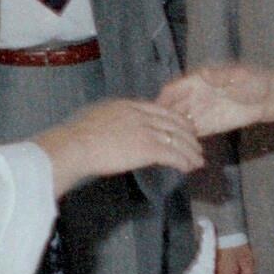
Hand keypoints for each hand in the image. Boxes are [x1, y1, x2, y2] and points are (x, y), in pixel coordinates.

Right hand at [33, 99, 205, 194]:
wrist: (76, 145)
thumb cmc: (77, 135)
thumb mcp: (97, 116)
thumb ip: (112, 118)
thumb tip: (114, 126)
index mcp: (129, 105)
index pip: (161, 110)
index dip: (176, 120)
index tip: (184, 127)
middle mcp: (141, 115)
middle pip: (174, 123)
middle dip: (189, 135)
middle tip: (197, 145)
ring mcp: (145, 131)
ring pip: (177, 139)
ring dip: (190, 151)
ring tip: (198, 160)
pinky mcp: (147, 148)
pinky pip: (173, 155)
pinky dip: (183, 161)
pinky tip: (188, 168)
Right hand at [158, 64, 273, 136]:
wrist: (267, 98)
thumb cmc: (253, 80)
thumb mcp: (238, 74)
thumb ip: (221, 76)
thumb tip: (205, 74)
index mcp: (196, 81)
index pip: (172, 90)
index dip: (162, 100)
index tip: (155, 112)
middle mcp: (194, 97)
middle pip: (171, 109)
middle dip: (163, 120)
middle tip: (156, 133)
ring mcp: (201, 112)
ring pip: (180, 123)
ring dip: (173, 132)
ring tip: (167, 144)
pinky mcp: (209, 126)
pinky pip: (193, 134)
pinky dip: (187, 141)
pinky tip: (182, 148)